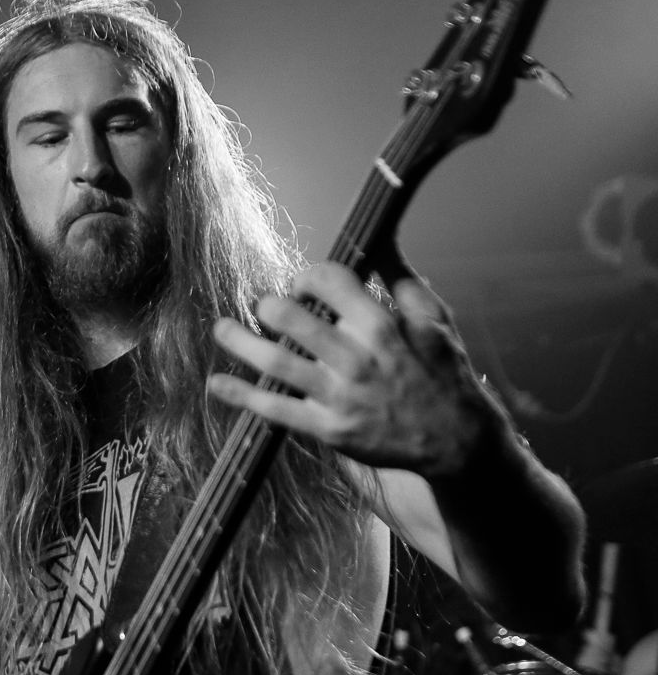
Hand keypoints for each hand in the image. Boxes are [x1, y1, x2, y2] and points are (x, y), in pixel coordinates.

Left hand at [209, 261, 493, 476]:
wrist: (456, 438)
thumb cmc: (443, 371)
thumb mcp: (434, 318)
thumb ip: (401, 277)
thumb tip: (380, 237)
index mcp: (381, 324)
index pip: (327, 281)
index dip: (308, 276)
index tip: (304, 284)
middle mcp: (356, 358)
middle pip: (292, 318)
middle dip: (270, 305)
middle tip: (264, 305)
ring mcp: (340, 396)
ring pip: (277, 362)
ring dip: (240, 342)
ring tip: (221, 328)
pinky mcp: (330, 429)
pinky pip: (277, 410)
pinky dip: (242, 396)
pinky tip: (217, 384)